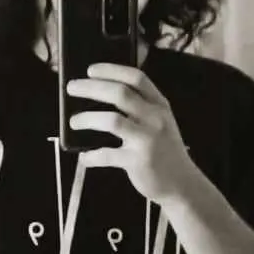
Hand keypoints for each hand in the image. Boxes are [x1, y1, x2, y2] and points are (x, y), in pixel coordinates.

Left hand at [67, 63, 195, 204]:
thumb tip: (102, 93)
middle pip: (120, 94)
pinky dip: (92, 156)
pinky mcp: (138, 161)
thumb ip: (140, 106)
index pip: (136, 78)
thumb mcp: (160, 121)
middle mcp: (155, 118)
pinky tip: (84, 157)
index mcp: (159, 104)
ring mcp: (147, 140)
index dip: (111, 70)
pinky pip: (107, 155)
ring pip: (112, 120)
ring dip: (87, 119)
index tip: (90, 70)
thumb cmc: (164, 149)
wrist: (181, 183)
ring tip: (74, 122)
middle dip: (91, 88)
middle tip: (72, 88)